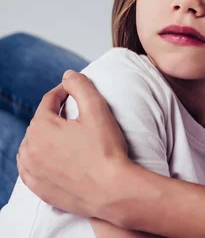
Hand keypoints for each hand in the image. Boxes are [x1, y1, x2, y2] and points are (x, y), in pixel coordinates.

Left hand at [17, 70, 128, 218]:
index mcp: (41, 127)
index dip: (63, 92)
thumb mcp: (96, 109)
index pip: (48, 100)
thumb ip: (80, 86)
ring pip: (32, 144)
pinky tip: (53, 156)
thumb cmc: (106, 150)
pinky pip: (30, 168)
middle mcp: (30, 149)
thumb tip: (67, 75)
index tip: (75, 91)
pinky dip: (38, 158)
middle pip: (40, 122)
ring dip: (45, 136)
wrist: (112, 191)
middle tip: (74, 113)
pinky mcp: (38, 189)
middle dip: (55, 114)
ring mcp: (32, 171)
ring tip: (64, 134)